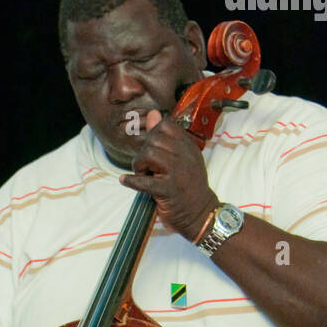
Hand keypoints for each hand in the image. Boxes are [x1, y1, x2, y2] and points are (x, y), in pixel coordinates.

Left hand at [120, 110, 216, 240]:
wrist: (201, 213)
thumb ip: (166, 136)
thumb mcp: (182, 157)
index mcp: (188, 146)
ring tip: (144, 175)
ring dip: (139, 165)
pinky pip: (145, 181)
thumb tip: (153, 113)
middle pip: (154, 139)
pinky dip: (132, 181)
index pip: (165, 125)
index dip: (153, 135)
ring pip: (149, 154)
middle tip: (146, 166)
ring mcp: (177, 173)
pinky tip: (125, 181)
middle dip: (144, 152)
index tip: (153, 150)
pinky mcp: (169, 190)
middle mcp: (184, 156)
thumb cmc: (188, 186)